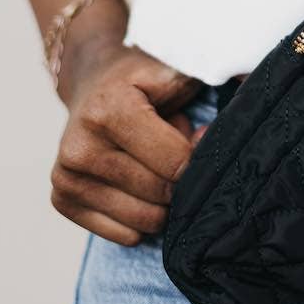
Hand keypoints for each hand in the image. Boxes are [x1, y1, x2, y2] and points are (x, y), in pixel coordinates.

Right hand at [51, 40, 201, 244]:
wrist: (92, 80)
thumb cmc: (145, 78)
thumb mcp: (178, 69)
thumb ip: (214, 80)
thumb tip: (242, 102)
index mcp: (110, 110)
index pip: (176, 164)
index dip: (200, 156)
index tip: (201, 135)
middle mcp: (80, 146)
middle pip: (161, 194)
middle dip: (181, 177)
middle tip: (173, 145)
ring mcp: (65, 176)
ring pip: (145, 220)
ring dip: (162, 197)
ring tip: (153, 159)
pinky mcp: (61, 199)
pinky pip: (125, 234)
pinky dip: (142, 213)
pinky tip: (136, 178)